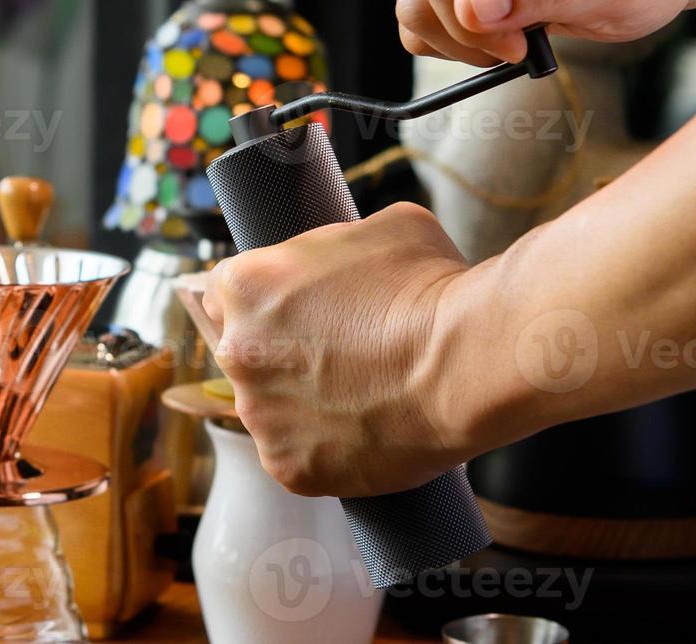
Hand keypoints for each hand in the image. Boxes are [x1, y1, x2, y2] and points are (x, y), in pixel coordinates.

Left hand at [200, 202, 481, 497]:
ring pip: (270, 407)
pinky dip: (325, 447)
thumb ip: (334, 244)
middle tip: (340, 352)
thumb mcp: (377, 228)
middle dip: (282, 351)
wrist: (466, 363)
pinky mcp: (289, 468)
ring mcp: (259, 415)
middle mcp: (236, 352)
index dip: (269, 299)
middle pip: (245, 351)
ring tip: (362, 392)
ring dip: (302, 401)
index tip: (300, 310)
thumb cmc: (428, 288)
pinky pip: (297, 455)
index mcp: (243, 286)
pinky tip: (365, 429)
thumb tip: (337, 261)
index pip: (229, 292)